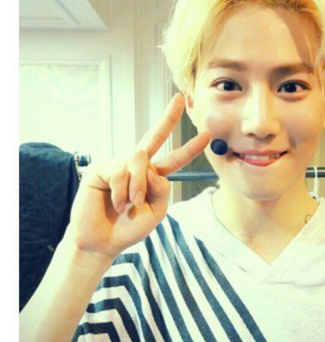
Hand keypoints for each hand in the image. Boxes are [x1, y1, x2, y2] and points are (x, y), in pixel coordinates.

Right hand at [65, 93, 209, 259]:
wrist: (102, 243)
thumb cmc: (127, 229)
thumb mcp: (156, 212)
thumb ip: (162, 188)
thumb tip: (151, 166)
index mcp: (151, 178)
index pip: (174, 159)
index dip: (190, 148)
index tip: (206, 134)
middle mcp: (135, 167)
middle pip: (154, 137)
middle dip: (168, 117)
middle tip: (180, 98)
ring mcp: (117, 164)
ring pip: (140, 159)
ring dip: (139, 187)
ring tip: (129, 205)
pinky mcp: (100, 168)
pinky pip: (120, 171)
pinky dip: (122, 192)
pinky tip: (115, 204)